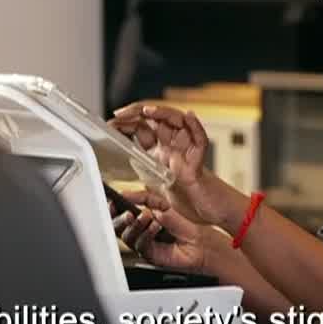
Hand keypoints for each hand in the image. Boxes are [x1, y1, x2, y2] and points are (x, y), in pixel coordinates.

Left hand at [110, 102, 245, 227]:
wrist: (208, 213)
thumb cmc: (188, 202)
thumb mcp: (156, 198)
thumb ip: (141, 195)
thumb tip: (124, 195)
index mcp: (160, 154)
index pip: (143, 129)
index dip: (128, 123)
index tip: (114, 120)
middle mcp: (172, 149)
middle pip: (158, 120)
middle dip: (140, 112)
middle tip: (122, 112)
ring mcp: (186, 153)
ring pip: (179, 123)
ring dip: (164, 114)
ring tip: (148, 110)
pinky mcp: (198, 162)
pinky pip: (200, 140)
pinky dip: (195, 127)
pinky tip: (189, 117)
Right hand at [111, 188, 219, 274]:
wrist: (199, 242)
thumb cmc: (183, 225)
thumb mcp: (163, 205)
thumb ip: (144, 198)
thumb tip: (126, 194)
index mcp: (138, 219)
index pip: (119, 215)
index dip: (113, 209)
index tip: (112, 202)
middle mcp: (138, 232)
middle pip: (118, 228)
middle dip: (120, 219)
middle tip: (128, 213)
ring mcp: (142, 244)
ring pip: (127, 237)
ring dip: (136, 225)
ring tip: (147, 217)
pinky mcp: (149, 255)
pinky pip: (141, 245)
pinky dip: (146, 234)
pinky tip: (155, 227)